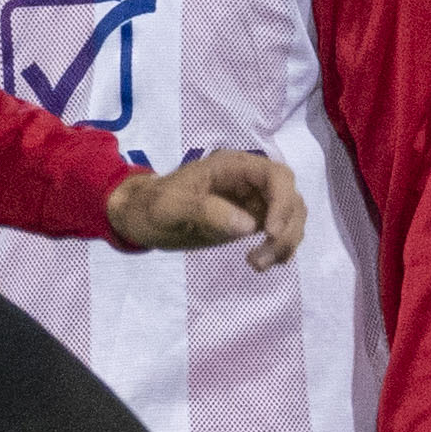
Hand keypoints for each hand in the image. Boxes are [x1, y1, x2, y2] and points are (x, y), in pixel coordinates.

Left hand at [108, 147, 301, 268]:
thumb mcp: (170, 206)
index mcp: (234, 166)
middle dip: (286, 230)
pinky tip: (264, 263)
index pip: (276, 176)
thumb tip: (248, 226)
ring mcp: (254, 200)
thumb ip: (205, 211)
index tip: (271, 233)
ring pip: (290, 217)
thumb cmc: (152, 205)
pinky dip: (280, 248)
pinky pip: (279, 231)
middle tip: (260, 259)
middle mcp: (251, 180)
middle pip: (291, 198)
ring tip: (256, 264)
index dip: (283, 203)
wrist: (140, 217)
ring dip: (284, 243)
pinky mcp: (252, 220)